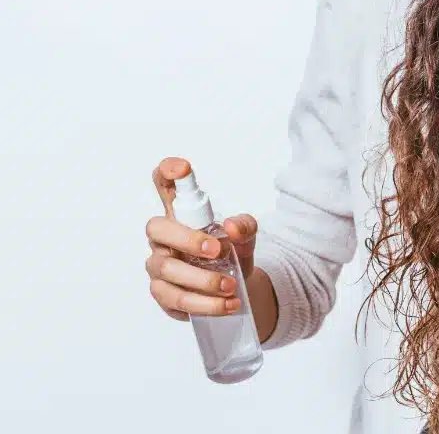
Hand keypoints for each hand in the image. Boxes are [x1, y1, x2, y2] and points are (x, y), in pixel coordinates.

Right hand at [145, 156, 258, 319]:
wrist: (237, 288)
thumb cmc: (232, 253)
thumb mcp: (247, 236)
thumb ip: (245, 225)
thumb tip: (233, 227)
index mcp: (181, 215)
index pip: (165, 186)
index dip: (168, 173)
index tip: (183, 169)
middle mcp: (164, 238)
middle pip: (156, 228)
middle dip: (187, 239)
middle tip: (217, 251)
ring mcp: (160, 266)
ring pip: (167, 270)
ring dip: (202, 280)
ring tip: (230, 285)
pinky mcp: (164, 295)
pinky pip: (176, 299)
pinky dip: (205, 304)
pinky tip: (228, 304)